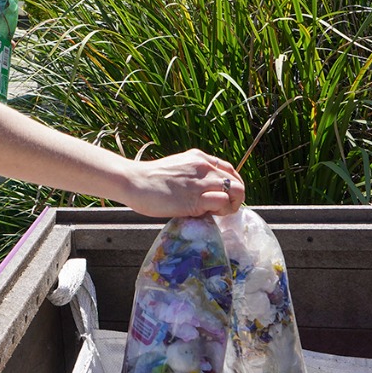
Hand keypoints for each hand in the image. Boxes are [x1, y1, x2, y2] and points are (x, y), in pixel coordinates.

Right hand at [120, 149, 244, 217]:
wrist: (134, 181)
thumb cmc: (149, 179)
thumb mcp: (176, 167)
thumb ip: (192, 175)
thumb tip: (201, 191)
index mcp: (199, 157)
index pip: (229, 170)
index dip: (230, 185)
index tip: (221, 196)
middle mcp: (204, 166)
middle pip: (237, 182)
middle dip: (234, 198)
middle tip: (221, 208)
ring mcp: (202, 181)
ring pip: (236, 191)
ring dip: (230, 205)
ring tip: (215, 212)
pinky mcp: (196, 198)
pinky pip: (222, 202)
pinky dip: (221, 210)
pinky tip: (207, 214)